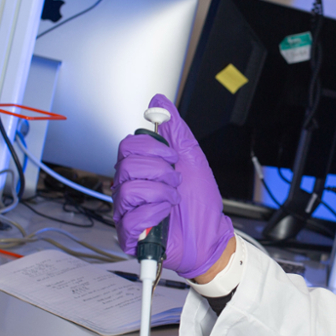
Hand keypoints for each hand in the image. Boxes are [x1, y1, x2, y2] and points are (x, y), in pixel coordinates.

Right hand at [112, 94, 234, 278]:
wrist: (210, 235)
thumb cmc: (200, 201)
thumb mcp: (192, 157)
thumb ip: (175, 128)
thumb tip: (159, 101)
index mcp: (141, 169)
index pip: (127, 146)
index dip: (152, 148)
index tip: (173, 157)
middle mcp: (130, 187)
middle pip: (125, 165)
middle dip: (160, 171)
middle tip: (176, 180)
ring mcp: (127, 211)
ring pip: (127, 190)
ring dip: (160, 192)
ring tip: (173, 199)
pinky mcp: (128, 234)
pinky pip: (130, 218)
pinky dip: (155, 213)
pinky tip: (165, 215)